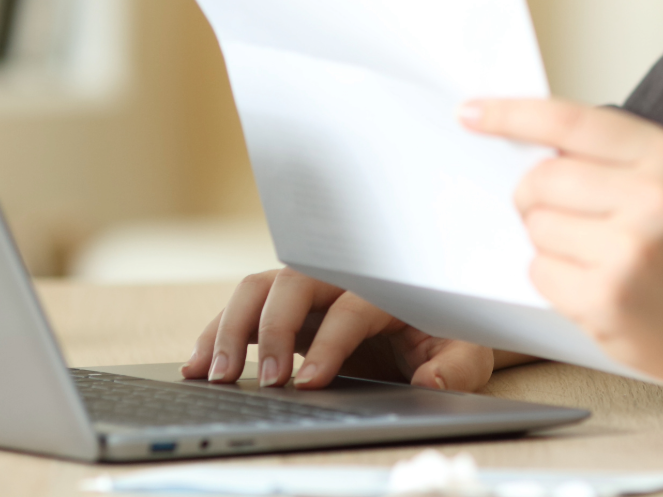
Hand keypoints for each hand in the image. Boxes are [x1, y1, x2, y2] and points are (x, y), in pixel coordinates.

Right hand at [183, 267, 495, 391]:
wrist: (435, 324)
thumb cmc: (448, 336)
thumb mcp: (466, 352)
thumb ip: (454, 368)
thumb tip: (430, 381)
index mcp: (383, 286)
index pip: (349, 307)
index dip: (328, 344)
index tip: (309, 382)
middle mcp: (338, 279)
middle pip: (292, 283)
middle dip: (272, 330)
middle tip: (264, 381)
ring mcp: (308, 291)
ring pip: (258, 290)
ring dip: (230, 327)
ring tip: (214, 375)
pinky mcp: (286, 309)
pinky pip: (243, 311)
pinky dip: (215, 334)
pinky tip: (196, 366)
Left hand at [463, 98, 662, 389]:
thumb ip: (602, 156)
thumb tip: (517, 139)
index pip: (569, 121)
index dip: (511, 114)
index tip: (470, 112)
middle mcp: (655, 198)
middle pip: (540, 179)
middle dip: (533, 197)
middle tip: (567, 217)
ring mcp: (631, 251)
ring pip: (536, 226)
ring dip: (548, 242)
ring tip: (595, 255)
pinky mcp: (607, 298)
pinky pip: (540, 270)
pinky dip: (554, 277)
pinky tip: (594, 284)